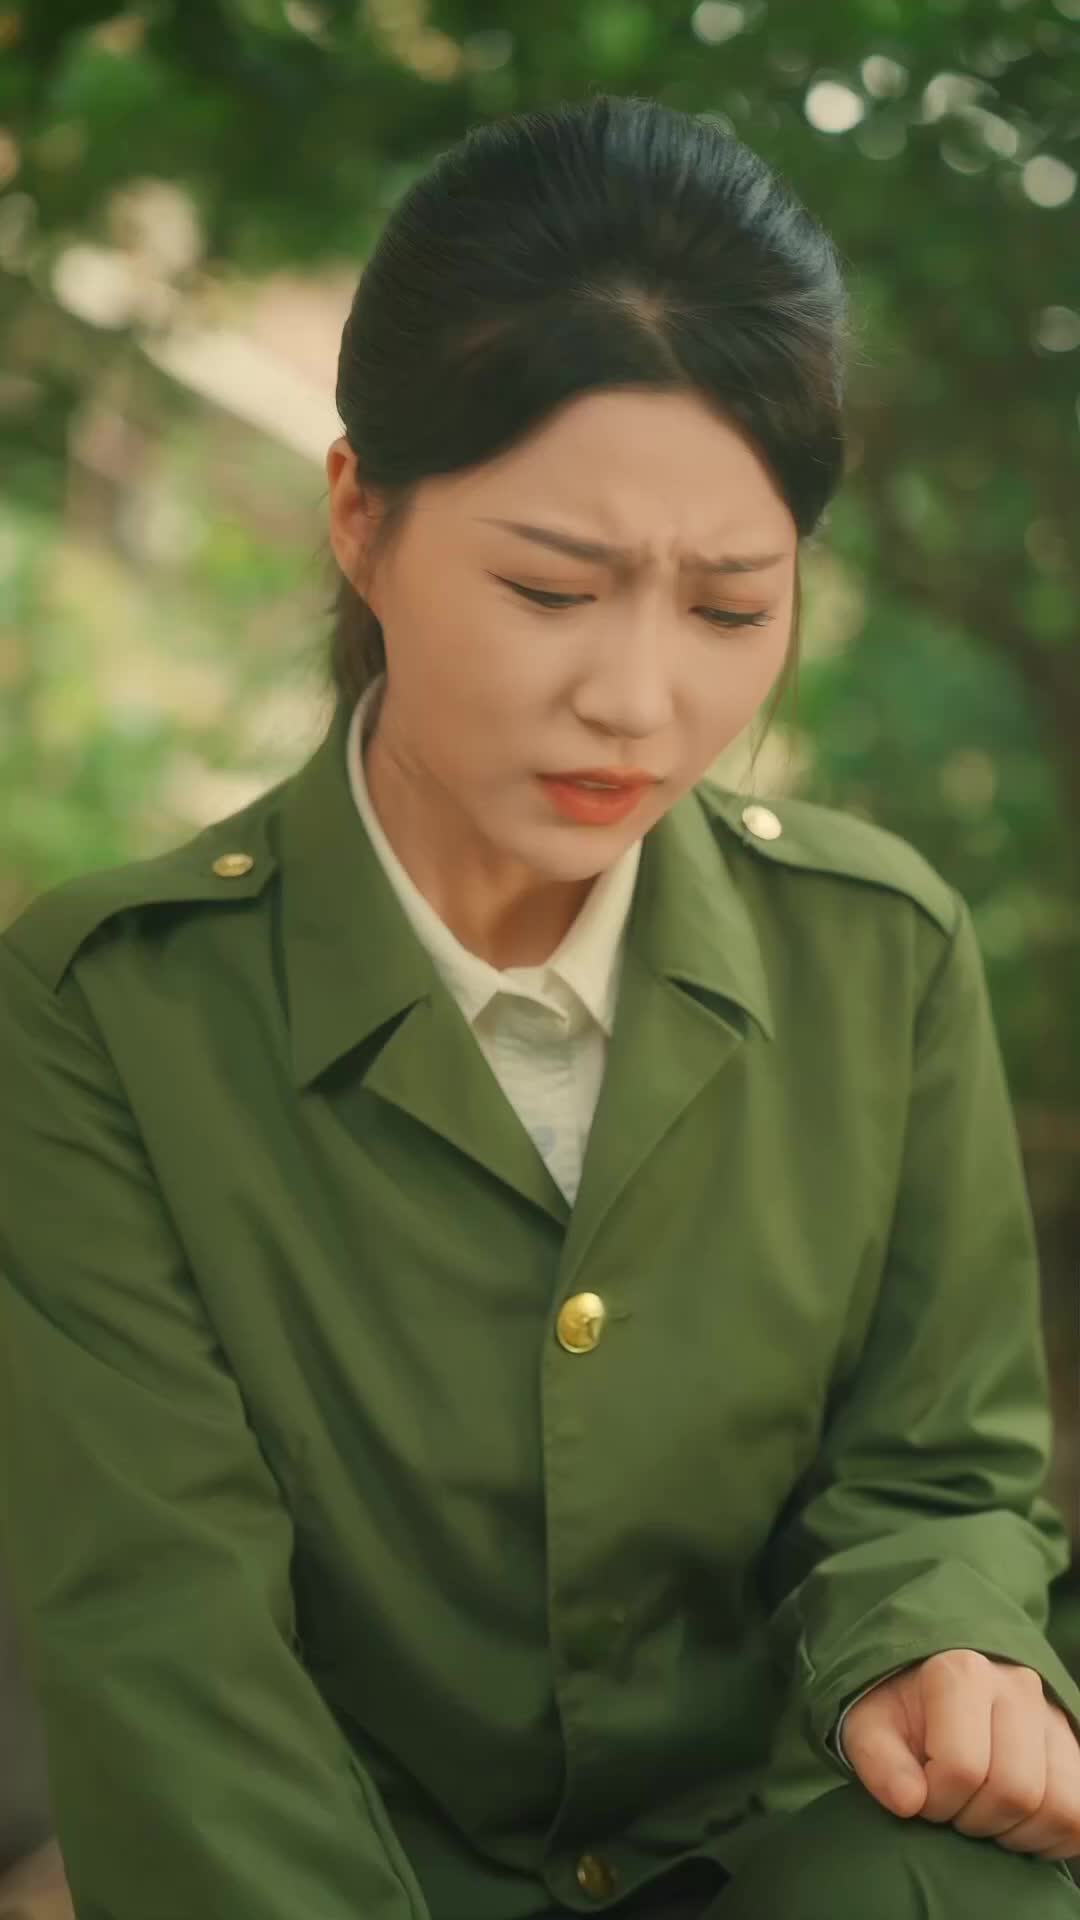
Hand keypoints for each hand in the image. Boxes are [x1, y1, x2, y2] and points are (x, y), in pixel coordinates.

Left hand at [841, 1648, 1079, 1860]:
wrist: (935, 1684)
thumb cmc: (900, 1710)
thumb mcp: (870, 1726)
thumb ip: (879, 1761)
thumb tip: (909, 1802)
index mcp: (962, 1672)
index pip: (963, 1766)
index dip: (936, 1801)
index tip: (919, 1795)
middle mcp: (1017, 1686)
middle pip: (1016, 1791)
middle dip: (974, 1819)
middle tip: (950, 1808)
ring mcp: (1052, 1715)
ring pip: (1058, 1807)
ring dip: (1014, 1832)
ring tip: (979, 1814)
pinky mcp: (1072, 1744)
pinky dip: (1049, 1837)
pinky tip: (1012, 1824)